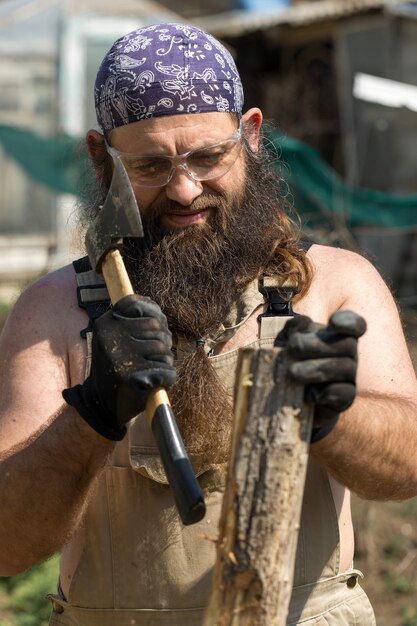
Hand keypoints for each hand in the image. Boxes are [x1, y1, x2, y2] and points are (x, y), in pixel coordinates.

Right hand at [63, 294, 175, 440]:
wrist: (102, 404)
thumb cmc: (117, 367)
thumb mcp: (116, 340)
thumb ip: (134, 323)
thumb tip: (160, 316)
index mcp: (105, 324)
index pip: (135, 303)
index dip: (152, 311)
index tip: (156, 324)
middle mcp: (110, 337)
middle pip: (156, 326)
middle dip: (163, 340)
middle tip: (154, 355)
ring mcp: (121, 358)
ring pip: (163, 349)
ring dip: (165, 361)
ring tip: (151, 369)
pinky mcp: (133, 378)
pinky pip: (167, 371)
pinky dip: (167, 378)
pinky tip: (155, 382)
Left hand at [275, 311, 365, 442]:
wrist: (288, 396)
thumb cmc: (289, 361)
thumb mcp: (286, 341)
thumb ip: (294, 328)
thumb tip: (303, 322)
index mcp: (337, 335)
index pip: (356, 325)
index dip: (350, 322)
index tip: (333, 322)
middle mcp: (348, 354)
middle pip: (348, 344)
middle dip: (316, 345)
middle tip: (292, 349)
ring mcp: (349, 377)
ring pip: (346, 367)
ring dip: (317, 368)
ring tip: (293, 372)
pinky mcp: (344, 399)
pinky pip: (346, 394)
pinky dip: (327, 393)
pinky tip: (309, 395)